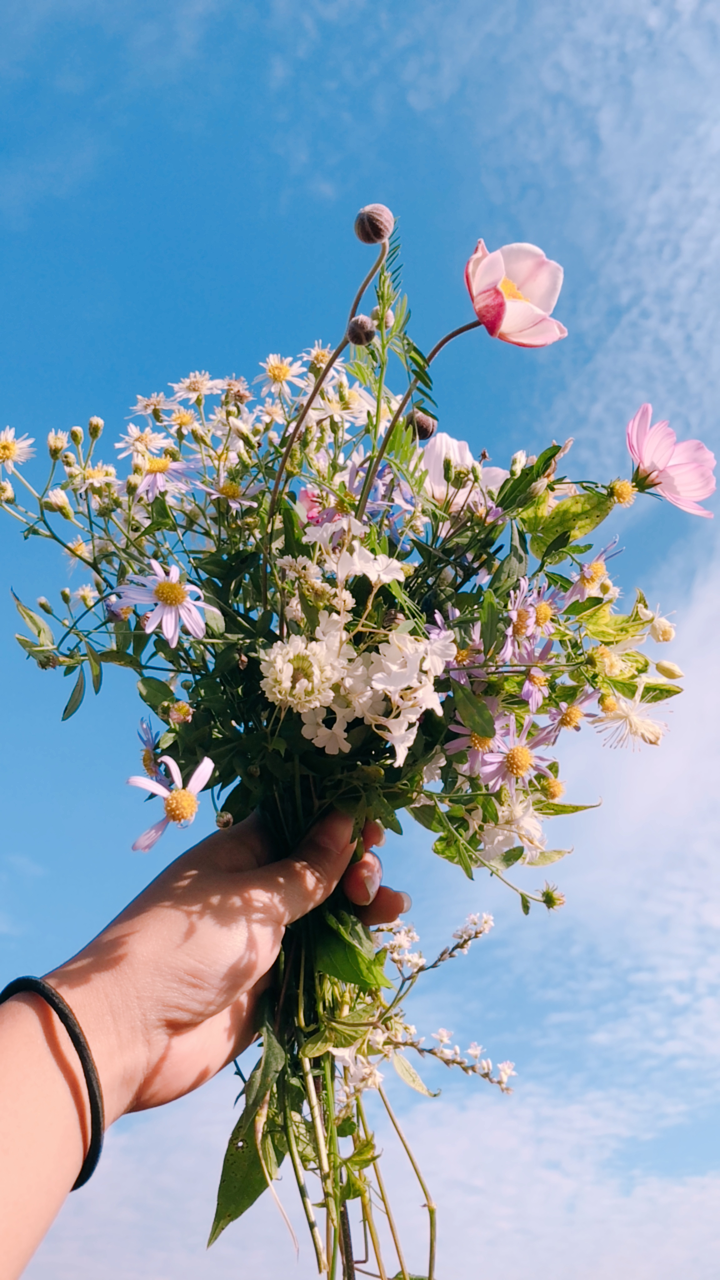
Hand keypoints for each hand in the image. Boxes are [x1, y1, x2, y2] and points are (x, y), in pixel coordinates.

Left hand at [47, 811, 407, 1126]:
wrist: (132, 1036)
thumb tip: (344, 820)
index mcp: (239, 853)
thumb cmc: (183, 948)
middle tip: (370, 880)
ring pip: (326, 915)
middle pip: (319, 868)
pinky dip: (350, 951)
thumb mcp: (251, 900)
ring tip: (392, 906)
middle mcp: (253, 893)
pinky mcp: (274, 987)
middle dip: (354, 866)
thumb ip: (307, 869)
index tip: (374, 823)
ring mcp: (265, 940)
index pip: (298, 822)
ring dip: (361, 907)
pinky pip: (321, 961)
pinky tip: (379, 940)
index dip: (338, 820)